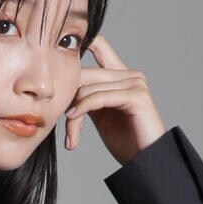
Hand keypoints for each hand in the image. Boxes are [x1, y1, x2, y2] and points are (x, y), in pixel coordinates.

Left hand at [63, 32, 166, 165]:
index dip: (81, 42)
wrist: (145, 161)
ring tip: (71, 135)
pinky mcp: (136, 96)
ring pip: (88, 89)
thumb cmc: (125, 141)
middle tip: (64, 124)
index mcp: (121, 76)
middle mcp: (130, 75)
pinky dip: (82, 109)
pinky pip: (98, 97)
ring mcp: (135, 83)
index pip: (99, 45)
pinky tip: (73, 120)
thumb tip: (62, 89)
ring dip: (73, 114)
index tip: (57, 47)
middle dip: (68, 99)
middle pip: (85, 73)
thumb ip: (86, 97)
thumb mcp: (99, 115)